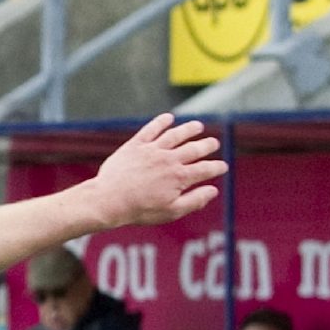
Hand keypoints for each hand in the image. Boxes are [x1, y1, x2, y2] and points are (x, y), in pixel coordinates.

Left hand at [89, 114, 226, 228]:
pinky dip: (161, 122)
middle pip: (194, 148)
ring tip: (197, 126)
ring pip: (176, 135)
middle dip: (207, 145)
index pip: (205, 169)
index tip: (222, 166)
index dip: (216, 167)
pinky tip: (168, 118)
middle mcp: (169, 160)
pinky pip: (151, 130)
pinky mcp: (135, 146)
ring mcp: (152, 151)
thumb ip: (194, 201)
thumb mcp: (170, 211)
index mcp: (179, 177)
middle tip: (214, 143)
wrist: (108, 200)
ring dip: (189, 129)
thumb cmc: (139, 210)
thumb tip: (213, 190)